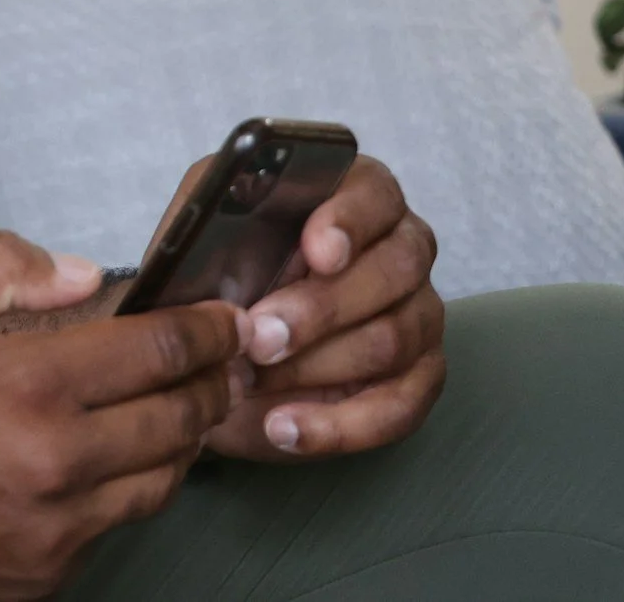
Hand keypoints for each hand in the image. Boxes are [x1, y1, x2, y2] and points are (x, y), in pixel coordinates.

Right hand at [0, 232, 244, 600]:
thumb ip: (1, 270)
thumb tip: (85, 273)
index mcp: (28, 384)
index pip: (159, 351)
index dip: (206, 330)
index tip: (223, 319)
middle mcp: (56, 460)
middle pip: (180, 418)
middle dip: (211, 382)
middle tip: (223, 361)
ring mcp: (56, 527)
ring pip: (163, 479)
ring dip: (184, 440)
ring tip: (183, 408)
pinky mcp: (46, 573)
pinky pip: (116, 525)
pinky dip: (131, 489)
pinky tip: (119, 460)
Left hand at [201, 155, 445, 461]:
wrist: (220, 354)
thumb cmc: (221, 279)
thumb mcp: (205, 238)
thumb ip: (213, 223)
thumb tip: (213, 226)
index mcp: (355, 195)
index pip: (374, 193)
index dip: (350, 221)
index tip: (318, 252)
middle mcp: (402, 248)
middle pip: (393, 270)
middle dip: (322, 308)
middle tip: (261, 336)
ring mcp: (418, 313)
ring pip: (393, 338)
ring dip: (316, 366)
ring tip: (252, 381)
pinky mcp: (418, 378)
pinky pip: (399, 407)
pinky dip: (338, 424)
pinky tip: (285, 429)